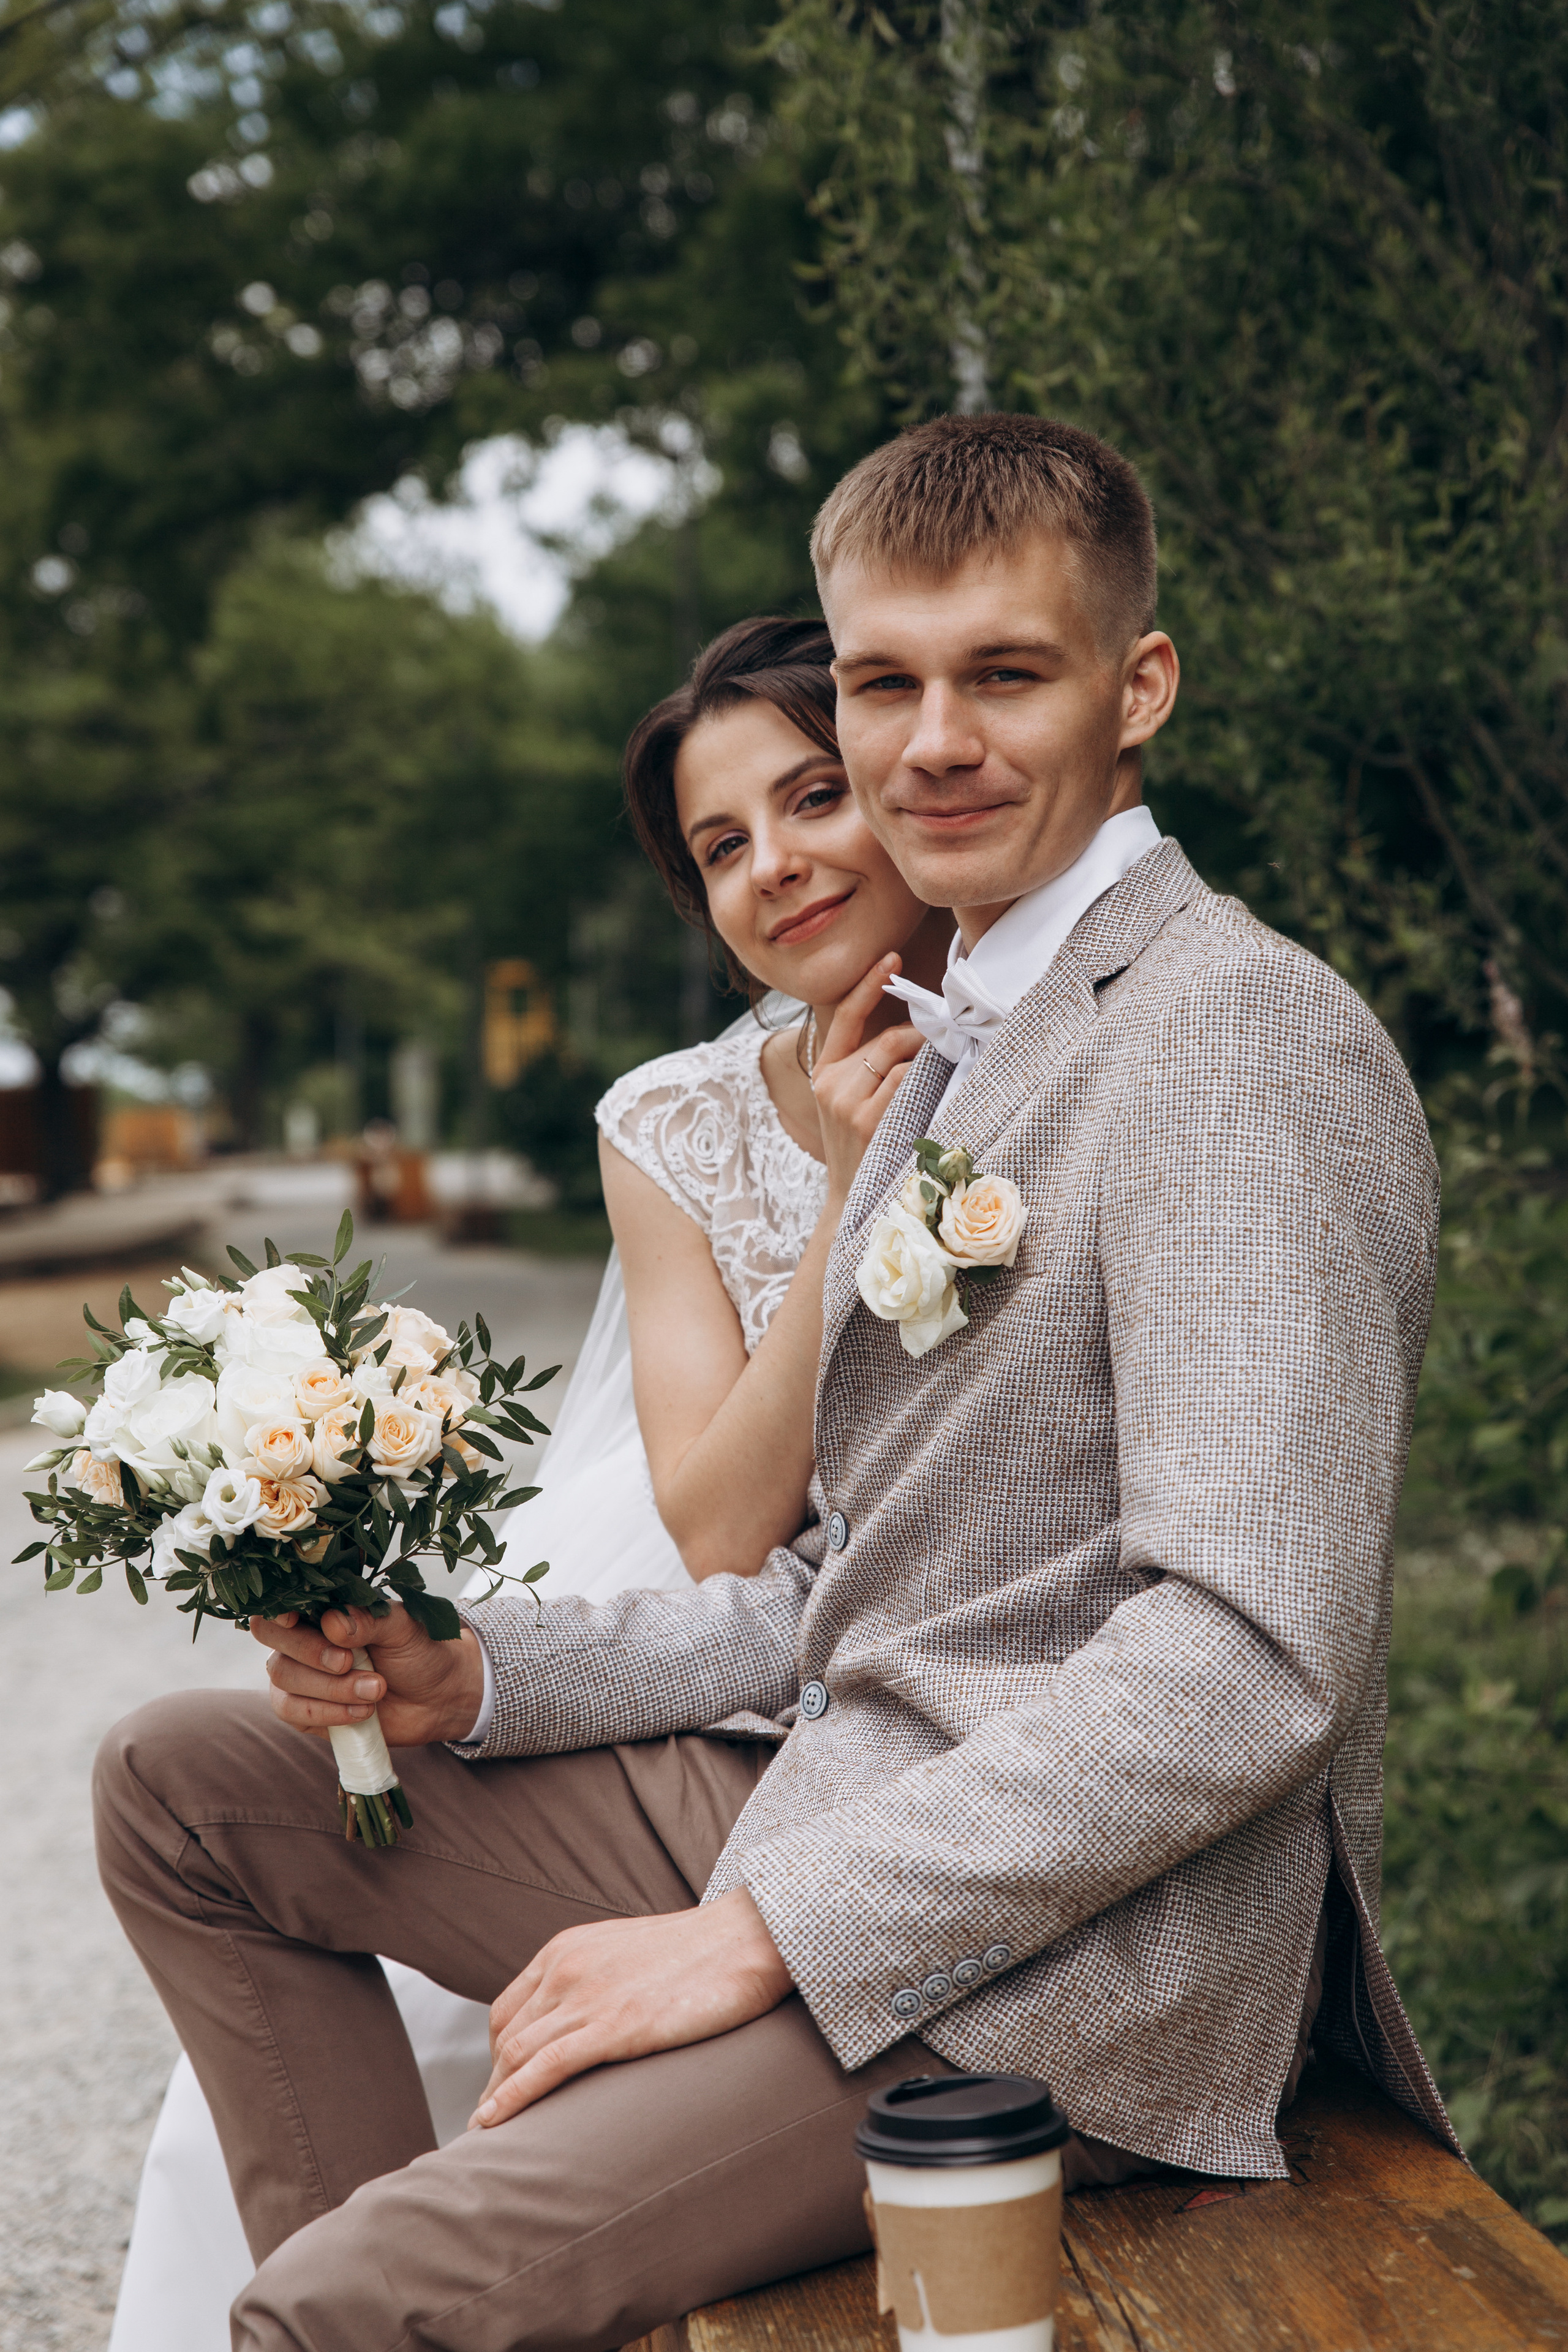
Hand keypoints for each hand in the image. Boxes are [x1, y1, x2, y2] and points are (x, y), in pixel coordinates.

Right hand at [251, 1602, 485, 1748]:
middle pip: (274, 1639)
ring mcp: (301, 1675)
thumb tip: (332, 1622)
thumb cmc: (419, 1652)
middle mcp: (305, 1639)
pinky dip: (327, 1712)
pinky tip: (361, 1711)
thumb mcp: (404, 1628)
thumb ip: (369, 1619)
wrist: (437, 1699)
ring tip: (375, 1690)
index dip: (278, 1611)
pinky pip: (293, 1711)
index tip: (294, 1621)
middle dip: (310, 1652)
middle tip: (348, 1662)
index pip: (281, 1603)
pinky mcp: (306, 1711)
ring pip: (284, 1678)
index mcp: (325, 1609)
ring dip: (331, 1688)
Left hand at [472, 1886, 792, 2127]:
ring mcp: (586, 1996)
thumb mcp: (629, 1956)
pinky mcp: (612, 2025)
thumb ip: (598, 1980)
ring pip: (516, 2055)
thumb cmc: (702, 1952)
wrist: (747, 1937)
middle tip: (492, 2128)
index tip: (502, 2091)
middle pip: (506, 2038)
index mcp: (567, 1949)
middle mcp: (565, 1967)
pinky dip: (510, 2099)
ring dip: (495, 2100)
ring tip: (489, 2139)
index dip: (497, 2057)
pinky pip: (544, 2067)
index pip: (508, 2010)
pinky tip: (492, 2124)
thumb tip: (589, 2022)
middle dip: (493, 2085)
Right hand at [810, 953, 924, 1205]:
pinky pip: (906, 1082)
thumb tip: (916, 1029)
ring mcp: (847, 1103)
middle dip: (923, 1036)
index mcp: (824, 1072)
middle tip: (948, 1043)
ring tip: (947, 1068)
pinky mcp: (867, 1121)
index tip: (892, 956)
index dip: (869, 983)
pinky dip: (928, 1080)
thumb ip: (869, 1066)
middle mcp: (830, 1084)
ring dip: (930, 1060)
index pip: (846, 1015)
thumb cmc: (863, 1149)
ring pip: (900, 1058)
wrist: (850, 1203)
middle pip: (887, 1038)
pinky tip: (939, 1091)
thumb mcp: (851, 1102)